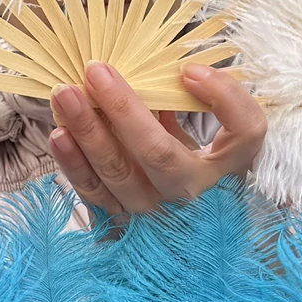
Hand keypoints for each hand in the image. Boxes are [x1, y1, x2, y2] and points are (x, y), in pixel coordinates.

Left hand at [48, 62, 266, 223]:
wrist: (185, 231)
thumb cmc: (203, 172)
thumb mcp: (218, 140)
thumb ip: (205, 104)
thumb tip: (179, 73)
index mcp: (224, 168)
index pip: (241, 133)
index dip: (221, 97)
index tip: (189, 71)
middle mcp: (190, 195)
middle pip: (157, 153)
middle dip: (122, 108)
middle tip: (95, 72)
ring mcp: (152, 213)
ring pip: (117, 174)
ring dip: (88, 133)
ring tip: (65, 97)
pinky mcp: (119, 222)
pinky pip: (94, 192)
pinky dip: (74, 163)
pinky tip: (60, 135)